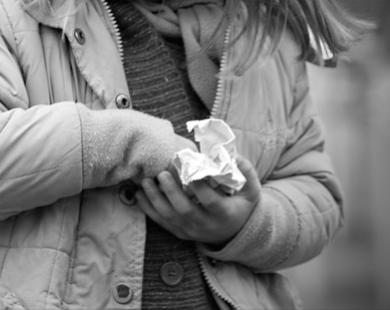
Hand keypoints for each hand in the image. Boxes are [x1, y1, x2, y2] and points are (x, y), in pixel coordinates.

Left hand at [135, 155, 260, 245]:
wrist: (233, 233)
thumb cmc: (240, 205)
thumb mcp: (250, 191)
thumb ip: (246, 173)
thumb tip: (235, 156)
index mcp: (224, 214)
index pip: (211, 202)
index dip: (199, 187)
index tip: (189, 171)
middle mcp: (206, 225)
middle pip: (185, 211)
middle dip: (171, 192)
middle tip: (161, 174)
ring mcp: (191, 231)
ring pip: (169, 217)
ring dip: (154, 199)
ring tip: (145, 182)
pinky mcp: (179, 233)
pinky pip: (161, 222)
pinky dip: (148, 209)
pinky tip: (139, 194)